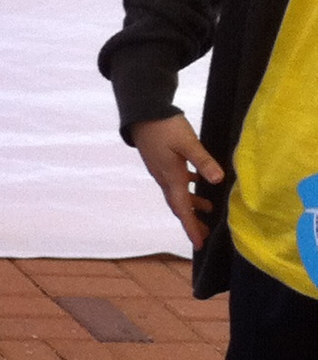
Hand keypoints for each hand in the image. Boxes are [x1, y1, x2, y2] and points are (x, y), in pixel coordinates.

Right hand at [131, 113, 222, 248]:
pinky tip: (198, 184)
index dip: (191, 227)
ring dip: (191, 205)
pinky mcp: (162, 164)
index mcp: (171, 177)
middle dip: (191, 221)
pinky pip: (175, 184)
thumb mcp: (188, 142)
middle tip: (204, 235)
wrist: (143, 115)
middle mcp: (165, 179)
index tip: (199, 243)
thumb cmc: (165, 127)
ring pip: (177, 196)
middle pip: (179, 207)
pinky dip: (187, 190)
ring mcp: (162, 172)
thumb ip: (203, 161)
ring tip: (208, 210)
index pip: (182, 208)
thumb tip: (217, 180)